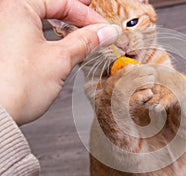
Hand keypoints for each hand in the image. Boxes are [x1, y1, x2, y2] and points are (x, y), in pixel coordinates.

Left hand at [0, 0, 121, 124]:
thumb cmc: (15, 87)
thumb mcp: (60, 59)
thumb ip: (86, 41)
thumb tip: (106, 32)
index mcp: (16, 7)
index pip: (62, 2)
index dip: (88, 16)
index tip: (103, 29)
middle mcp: (6, 14)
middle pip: (51, 7)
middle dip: (76, 16)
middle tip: (94, 25)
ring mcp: (4, 30)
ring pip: (40, 19)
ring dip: (63, 25)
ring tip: (81, 33)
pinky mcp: (5, 46)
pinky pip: (31, 31)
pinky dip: (49, 35)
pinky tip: (61, 43)